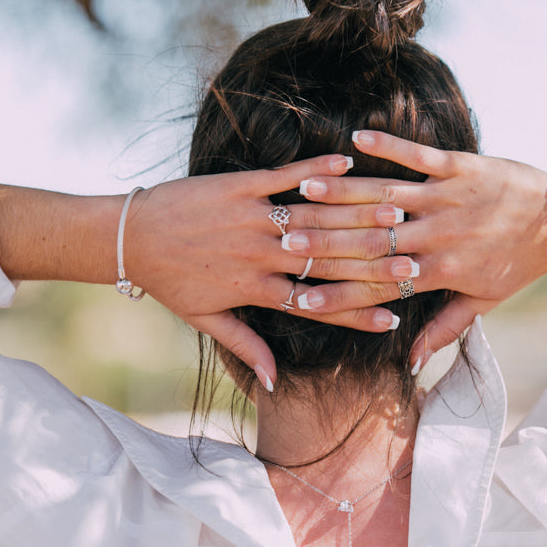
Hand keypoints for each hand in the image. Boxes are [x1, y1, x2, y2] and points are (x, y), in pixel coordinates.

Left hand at [121, 153, 413, 388]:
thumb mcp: (207, 320)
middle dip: (372, 264)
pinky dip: (318, 170)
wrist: (133, 237)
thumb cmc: (170, 281)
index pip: (316, 305)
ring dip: (357, 215)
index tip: (393, 318)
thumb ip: (247, 346)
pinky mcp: (239, 187)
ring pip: (314, 220)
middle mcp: (259, 256)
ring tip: (397, 214)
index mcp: (255, 291)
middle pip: (327, 262)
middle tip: (414, 262)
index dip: (356, 312)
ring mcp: (251, 219)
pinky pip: (287, 178)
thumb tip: (275, 385)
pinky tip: (349, 162)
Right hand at [287, 131, 546, 370]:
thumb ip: (443, 329)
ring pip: (386, 196)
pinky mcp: (462, 167)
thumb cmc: (517, 264)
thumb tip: (409, 363)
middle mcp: (441, 236)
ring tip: (304, 189)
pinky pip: (418, 156)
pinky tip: (354, 141)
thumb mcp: (482, 302)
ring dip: (343, 192)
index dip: (338, 293)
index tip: (299, 296)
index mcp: (441, 272)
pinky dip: (387, 147)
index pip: (378, 285)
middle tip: (282, 239)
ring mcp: (450, 199)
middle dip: (324, 241)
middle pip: (371, 240)